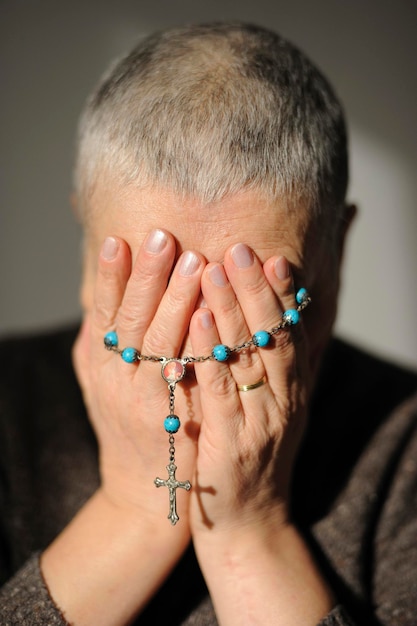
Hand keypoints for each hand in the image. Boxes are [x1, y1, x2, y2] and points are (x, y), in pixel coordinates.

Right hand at [73, 230, 205, 525]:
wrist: (145, 492)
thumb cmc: (127, 429)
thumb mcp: (101, 388)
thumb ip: (97, 348)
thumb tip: (97, 306)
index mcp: (101, 368)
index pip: (104, 314)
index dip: (110, 278)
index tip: (118, 240)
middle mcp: (118, 381)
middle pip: (132, 320)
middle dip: (147, 277)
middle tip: (162, 237)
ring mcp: (146, 400)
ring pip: (160, 343)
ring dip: (176, 300)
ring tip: (194, 261)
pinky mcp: (175, 419)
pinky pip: (188, 374)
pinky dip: (198, 342)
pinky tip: (210, 313)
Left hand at [187, 244, 333, 624]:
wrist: (248, 517)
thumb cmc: (255, 452)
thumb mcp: (274, 406)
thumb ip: (273, 366)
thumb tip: (273, 319)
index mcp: (292, 388)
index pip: (290, 332)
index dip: (280, 294)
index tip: (269, 256)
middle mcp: (282, 399)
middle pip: (270, 335)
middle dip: (254, 289)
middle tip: (238, 248)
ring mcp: (258, 419)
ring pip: (246, 356)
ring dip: (230, 309)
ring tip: (213, 268)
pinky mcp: (231, 440)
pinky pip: (220, 387)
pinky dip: (211, 351)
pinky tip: (199, 319)